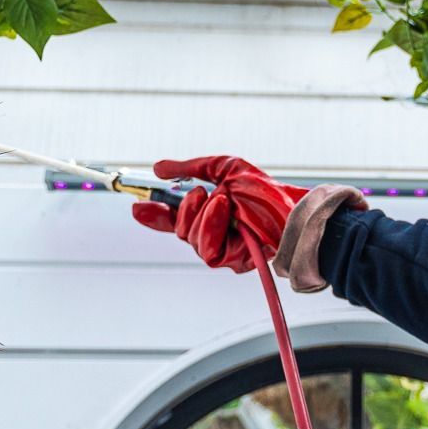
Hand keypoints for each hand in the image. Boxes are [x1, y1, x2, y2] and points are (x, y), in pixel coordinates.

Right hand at [132, 156, 309, 272]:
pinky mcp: (232, 261)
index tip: (138, 206)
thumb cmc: (265, 189)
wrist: (290, 206)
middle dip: (184, 209)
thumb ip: (190, 168)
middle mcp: (215, 232)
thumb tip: (158, 167)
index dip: (156, 215)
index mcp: (211, 212)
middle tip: (199, 193)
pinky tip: (225, 211)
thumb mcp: (224, 168)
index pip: (176, 218)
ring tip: (225, 200)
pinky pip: (207, 249)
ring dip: (203, 214)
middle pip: (179, 230)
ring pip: (191, 238)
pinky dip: (212, 225)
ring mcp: (223, 248)